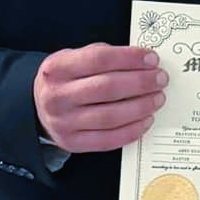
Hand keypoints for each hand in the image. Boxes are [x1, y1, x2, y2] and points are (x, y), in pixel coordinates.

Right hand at [34, 43, 164, 153]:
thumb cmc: (65, 80)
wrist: (38, 108)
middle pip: (107, 88)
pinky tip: (146, 119)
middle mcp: (57, 96)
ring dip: (141, 106)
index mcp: (57, 68)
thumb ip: (102, 56)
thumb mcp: (72, 59)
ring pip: (110, 116)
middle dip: (141, 82)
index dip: (129, 58)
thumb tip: (142, 61)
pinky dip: (132, 130)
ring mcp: (64, 122)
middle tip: (160, 79)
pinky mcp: (73, 143)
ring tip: (157, 98)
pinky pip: (109, 139)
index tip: (152, 59)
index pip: (99, 59)